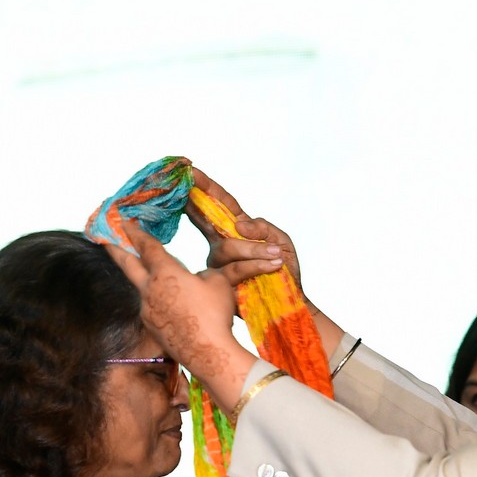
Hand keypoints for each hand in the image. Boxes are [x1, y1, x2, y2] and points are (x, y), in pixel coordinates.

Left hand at [101, 225, 266, 411]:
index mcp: (164, 273)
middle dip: (115, 248)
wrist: (209, 353)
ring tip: (156, 277)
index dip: (134, 231)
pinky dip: (159, 302)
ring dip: (145, 280)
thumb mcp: (217, 282)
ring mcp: (147, 310)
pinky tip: (175, 307)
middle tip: (103, 237)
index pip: (146, 246)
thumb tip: (196, 279)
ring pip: (142, 288)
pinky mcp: (151, 327)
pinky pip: (152, 308)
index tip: (123, 221)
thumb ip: (203, 274)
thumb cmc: (215, 314)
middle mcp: (149, 290)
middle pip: (127, 264)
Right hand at [187, 167, 304, 291]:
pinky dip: (257, 265)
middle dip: (197, 200)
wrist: (289, 305)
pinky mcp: (221, 284)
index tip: (192, 171)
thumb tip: (240, 225)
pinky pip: (234, 269)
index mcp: (237, 230)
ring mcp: (219, 265)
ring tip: (277, 256)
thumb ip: (264, 229)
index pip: (221, 205)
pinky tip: (275, 264)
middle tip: (188, 182)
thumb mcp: (282, 243)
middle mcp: (222, 245)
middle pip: (207, 219)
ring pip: (226, 248)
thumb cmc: (284, 272)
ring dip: (253, 250)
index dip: (207, 188)